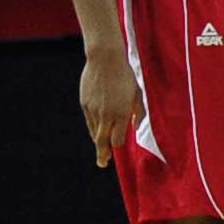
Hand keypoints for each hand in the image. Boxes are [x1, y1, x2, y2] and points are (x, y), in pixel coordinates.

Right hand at [81, 51, 142, 167]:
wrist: (104, 60)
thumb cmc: (125, 76)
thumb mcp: (137, 93)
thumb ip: (138, 112)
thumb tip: (136, 127)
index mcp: (121, 113)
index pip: (117, 139)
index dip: (117, 145)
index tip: (118, 149)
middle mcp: (106, 115)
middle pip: (102, 140)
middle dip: (102, 153)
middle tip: (102, 163)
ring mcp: (93, 110)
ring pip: (94, 131)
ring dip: (98, 140)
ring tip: (101, 149)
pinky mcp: (84, 104)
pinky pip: (89, 121)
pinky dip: (93, 127)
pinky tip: (96, 131)